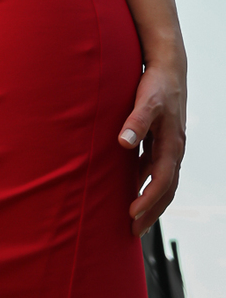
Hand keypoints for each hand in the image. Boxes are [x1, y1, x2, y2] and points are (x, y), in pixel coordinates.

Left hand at [119, 51, 185, 234]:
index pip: (162, 181)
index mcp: (172, 144)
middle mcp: (174, 149)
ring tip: (133, 217)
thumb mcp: (146, 100)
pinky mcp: (161, 141)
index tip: (132, 214)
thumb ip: (136, 121)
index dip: (148, 200)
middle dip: (151, 210)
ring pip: (162, 182)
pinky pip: (156, 169)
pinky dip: (146, 183)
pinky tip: (132, 187)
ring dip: (149, 200)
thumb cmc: (157, 83)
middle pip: (165, 189)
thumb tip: (124, 143)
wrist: (168, 67)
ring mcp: (169, 146)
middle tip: (133, 229)